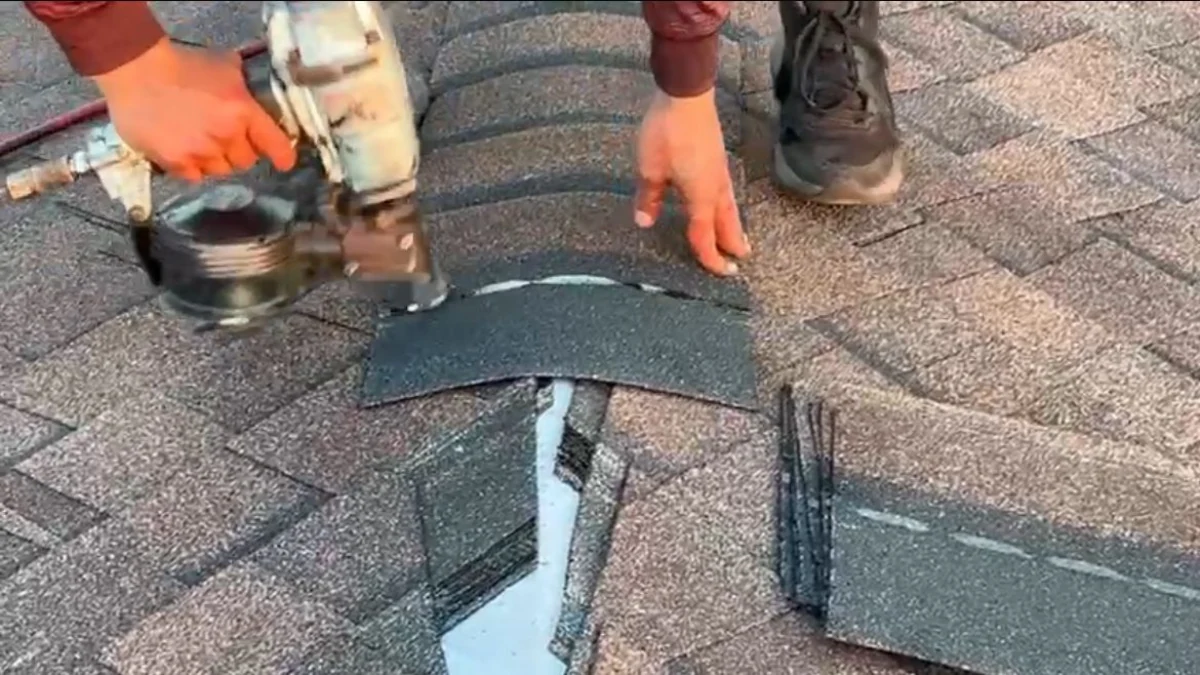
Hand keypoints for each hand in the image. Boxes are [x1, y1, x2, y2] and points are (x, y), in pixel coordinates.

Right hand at [92, 38, 295, 182]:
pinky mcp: (175, 161)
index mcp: (243, 111)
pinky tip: (184, 151)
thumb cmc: (181, 63)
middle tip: (225, 138)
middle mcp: (226, 135)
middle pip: (246, 161)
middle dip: (239, 151)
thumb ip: (244, 85)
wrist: (135, 69)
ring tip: (201, 143)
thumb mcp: (224, 66)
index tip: (284, 162)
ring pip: (221, 170)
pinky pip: (194, 176)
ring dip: (215, 160)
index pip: (275, 145)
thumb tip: (255, 90)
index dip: (282, 155)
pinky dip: (193, 168)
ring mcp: (200, 151)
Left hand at [634, 88, 748, 275]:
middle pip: (726, 223)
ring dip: (734, 225)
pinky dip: (726, 205)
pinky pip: (725, 191)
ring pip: (729, 207)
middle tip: (740, 260)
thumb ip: (648, 198)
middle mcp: (715, 187)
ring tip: (738, 237)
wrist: (687, 95)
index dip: (710, 257)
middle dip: (733, 243)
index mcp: (700, 196)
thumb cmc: (667, 132)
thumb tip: (644, 221)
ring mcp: (719, 171)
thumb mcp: (649, 169)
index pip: (705, 235)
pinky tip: (721, 202)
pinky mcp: (717, 157)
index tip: (720, 272)